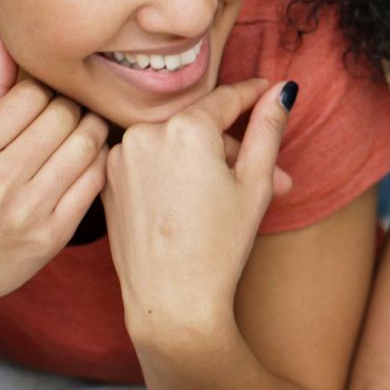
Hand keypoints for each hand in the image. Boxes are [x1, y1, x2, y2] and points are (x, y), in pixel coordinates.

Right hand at [0, 30, 108, 321]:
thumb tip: (6, 36)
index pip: (30, 94)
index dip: (46, 89)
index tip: (47, 95)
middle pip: (62, 115)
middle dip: (72, 107)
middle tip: (72, 111)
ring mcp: (26, 211)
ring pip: (84, 144)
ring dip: (92, 130)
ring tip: (84, 130)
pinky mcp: (51, 236)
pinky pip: (94, 181)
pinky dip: (99, 163)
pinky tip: (89, 160)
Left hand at [103, 77, 296, 341]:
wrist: (171, 301)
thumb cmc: (220, 247)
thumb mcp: (256, 184)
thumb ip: (267, 129)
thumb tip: (282, 90)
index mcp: (186, 127)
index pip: (227, 98)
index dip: (253, 93)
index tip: (268, 88)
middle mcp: (146, 132)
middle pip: (200, 125)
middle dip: (233, 147)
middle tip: (270, 178)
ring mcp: (120, 156)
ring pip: (173, 142)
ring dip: (202, 160)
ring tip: (229, 198)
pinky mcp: (108, 180)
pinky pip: (149, 161)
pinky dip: (171, 172)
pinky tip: (192, 204)